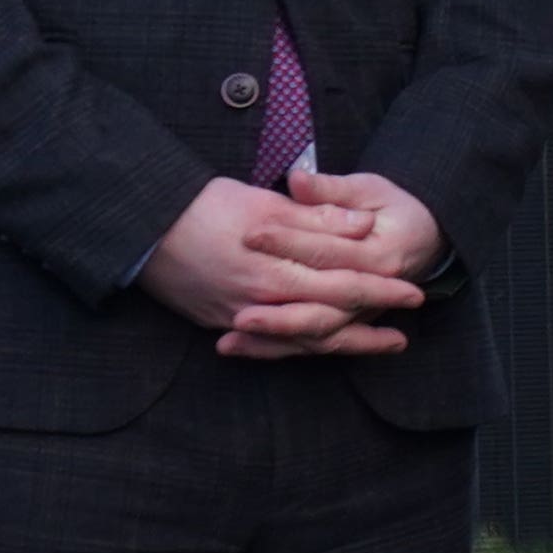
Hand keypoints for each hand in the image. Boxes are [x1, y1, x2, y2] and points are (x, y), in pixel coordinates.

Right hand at [143, 174, 426, 356]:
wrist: (138, 228)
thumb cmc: (202, 206)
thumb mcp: (263, 203)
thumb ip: (316, 219)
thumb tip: (365, 227)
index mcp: (276, 267)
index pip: (343, 282)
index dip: (382, 288)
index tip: (415, 292)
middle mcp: (262, 300)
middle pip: (329, 320)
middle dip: (371, 326)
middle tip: (407, 330)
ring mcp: (240, 317)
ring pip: (304, 340)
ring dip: (346, 344)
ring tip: (385, 345)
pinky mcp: (221, 323)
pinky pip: (271, 345)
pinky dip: (301, 349)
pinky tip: (324, 347)